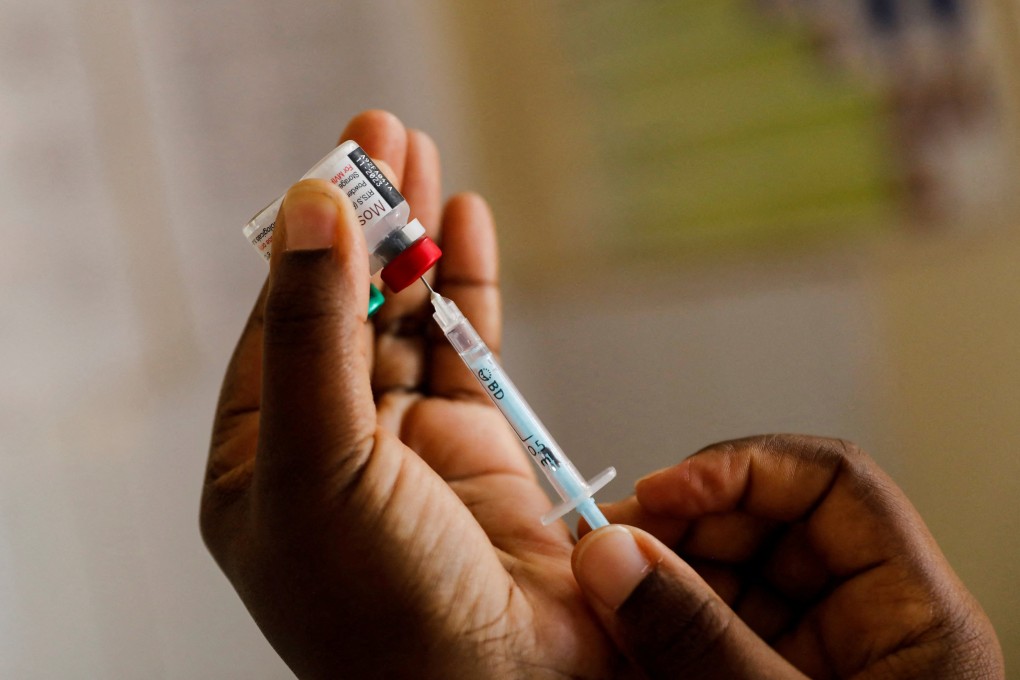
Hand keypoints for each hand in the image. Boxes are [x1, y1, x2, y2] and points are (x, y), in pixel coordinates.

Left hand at [201, 111, 626, 678]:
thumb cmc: (381, 607)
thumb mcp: (318, 461)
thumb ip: (312, 332)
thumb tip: (307, 210)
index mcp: (264, 458)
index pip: (279, 320)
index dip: (306, 236)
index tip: (336, 162)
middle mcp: (333, 445)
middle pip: (345, 305)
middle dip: (365, 220)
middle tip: (385, 134)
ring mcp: (409, 444)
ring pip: (409, 318)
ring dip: (418, 239)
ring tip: (426, 158)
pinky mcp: (481, 447)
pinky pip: (470, 349)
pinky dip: (473, 287)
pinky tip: (473, 226)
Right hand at [571, 435, 1003, 678]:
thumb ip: (697, 640)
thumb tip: (613, 554)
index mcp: (914, 616)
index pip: (831, 484)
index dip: (741, 469)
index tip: (661, 495)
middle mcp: (868, 624)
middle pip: (770, 523)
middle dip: (682, 527)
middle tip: (607, 555)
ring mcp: (819, 656)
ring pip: (733, 574)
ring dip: (662, 578)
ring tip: (604, 606)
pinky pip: (717, 627)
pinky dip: (665, 627)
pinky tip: (625, 643)